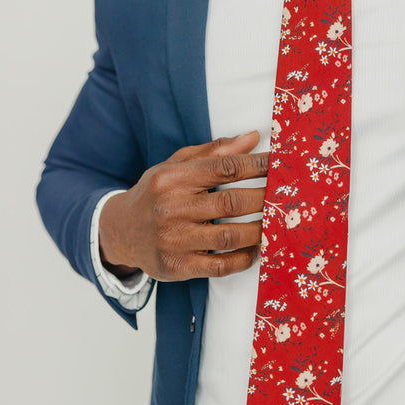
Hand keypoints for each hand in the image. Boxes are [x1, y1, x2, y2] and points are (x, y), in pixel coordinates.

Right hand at [99, 131, 267, 281]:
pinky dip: (243, 259)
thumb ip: (215, 152)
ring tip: (276, 223)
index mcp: (172, 178)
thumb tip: (254, 137)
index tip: (281, 164)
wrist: (119, 231)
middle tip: (286, 196)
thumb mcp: (176, 166)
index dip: (257, 165)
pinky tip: (254, 249)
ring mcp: (173, 240)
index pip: (223, 168)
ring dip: (259, 230)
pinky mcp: (177, 267)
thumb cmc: (156, 193)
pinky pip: (219, 266)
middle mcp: (171, 208)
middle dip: (265, 198)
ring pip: (229, 236)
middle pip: (230, 202)